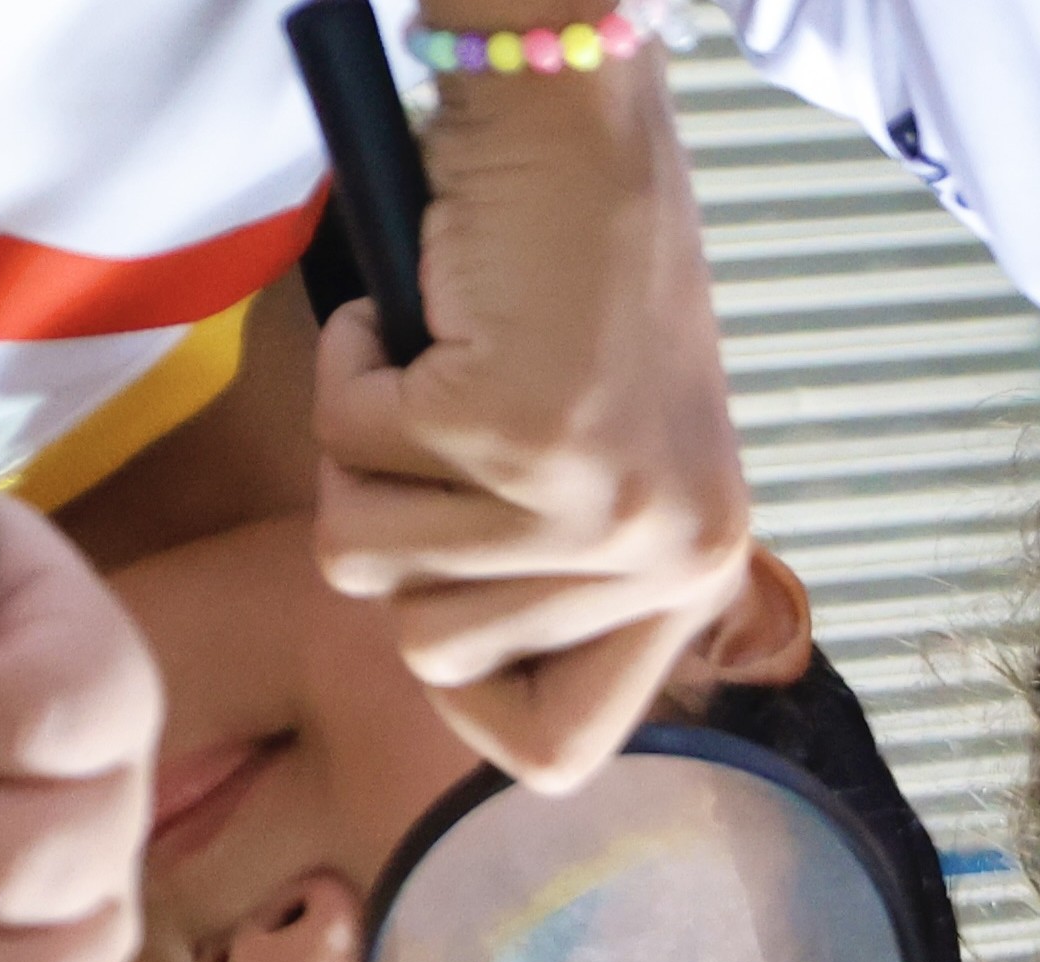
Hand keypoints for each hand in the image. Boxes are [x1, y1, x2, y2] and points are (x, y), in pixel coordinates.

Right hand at [310, 47, 752, 789]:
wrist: (580, 125)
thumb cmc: (580, 288)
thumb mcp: (602, 470)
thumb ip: (551, 584)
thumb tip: (445, 672)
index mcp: (694, 581)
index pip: (559, 757)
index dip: (464, 703)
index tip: (435, 611)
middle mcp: (663, 558)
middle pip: (429, 660)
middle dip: (392, 544)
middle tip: (439, 439)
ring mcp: (591, 501)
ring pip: (364, 560)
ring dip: (360, 454)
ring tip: (432, 371)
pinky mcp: (512, 426)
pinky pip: (345, 446)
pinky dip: (346, 367)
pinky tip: (411, 318)